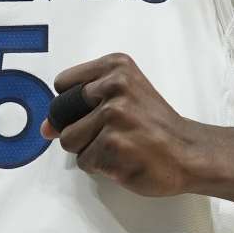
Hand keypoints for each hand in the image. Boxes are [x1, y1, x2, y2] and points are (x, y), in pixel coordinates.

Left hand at [41, 53, 201, 196]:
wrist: (189, 152)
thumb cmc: (154, 124)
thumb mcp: (123, 95)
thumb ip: (82, 103)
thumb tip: (44, 128)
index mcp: (116, 66)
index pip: (62, 85)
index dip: (74, 105)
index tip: (96, 110)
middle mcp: (114, 86)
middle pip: (61, 115)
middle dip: (79, 130)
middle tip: (112, 131)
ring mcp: (113, 116)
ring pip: (70, 141)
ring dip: (90, 150)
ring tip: (120, 145)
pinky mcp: (113, 146)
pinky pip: (85, 162)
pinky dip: (102, 166)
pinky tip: (125, 158)